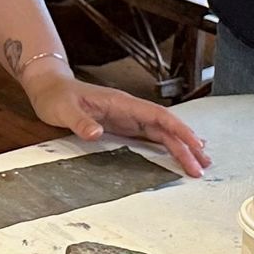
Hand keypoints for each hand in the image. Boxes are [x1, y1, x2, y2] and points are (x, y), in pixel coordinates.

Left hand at [26, 66, 209, 176]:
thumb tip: (96, 134)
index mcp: (122, 103)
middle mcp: (130, 110)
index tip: (195, 144)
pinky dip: (166, 146)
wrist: (49, 88)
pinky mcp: (123, 125)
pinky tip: (177, 154)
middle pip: (166, 127)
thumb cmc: (57, 96)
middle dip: (187, 144)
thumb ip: (80, 121)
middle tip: (203, 165)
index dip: (179, 130)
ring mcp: (128, 118)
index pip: (159, 116)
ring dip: (180, 147)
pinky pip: (150, 136)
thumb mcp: (64, 109)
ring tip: (198, 163)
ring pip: (161, 132)